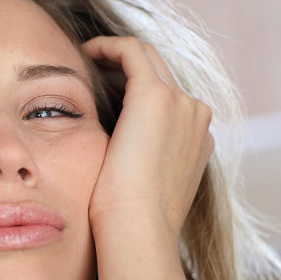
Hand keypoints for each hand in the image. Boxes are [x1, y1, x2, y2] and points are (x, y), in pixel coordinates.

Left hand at [81, 36, 218, 279]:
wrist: (136, 232)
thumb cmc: (128, 227)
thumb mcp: (137, 196)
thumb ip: (133, 174)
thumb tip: (108, 175)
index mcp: (195, 142)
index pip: (168, 101)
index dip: (136, 90)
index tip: (104, 90)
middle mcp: (196, 117)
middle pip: (161, 74)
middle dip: (127, 68)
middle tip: (93, 67)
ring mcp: (181, 104)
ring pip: (147, 60)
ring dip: (117, 56)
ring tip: (87, 58)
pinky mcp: (155, 95)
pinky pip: (131, 51)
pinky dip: (108, 47)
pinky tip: (84, 53)